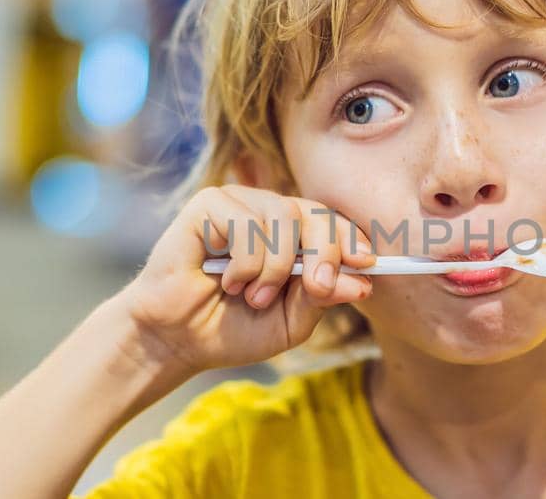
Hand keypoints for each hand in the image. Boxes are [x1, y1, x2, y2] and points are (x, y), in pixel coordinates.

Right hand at [113, 185, 374, 373]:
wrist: (178, 340)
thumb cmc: (232, 329)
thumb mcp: (290, 323)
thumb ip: (322, 298)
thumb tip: (363, 282)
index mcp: (292, 238)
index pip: (332, 225)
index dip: (352, 240)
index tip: (368, 263)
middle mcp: (268, 214)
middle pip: (316, 214)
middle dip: (326, 253)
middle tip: (316, 287)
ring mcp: (239, 205)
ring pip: (284, 217)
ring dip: (275, 267)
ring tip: (253, 296)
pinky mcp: (209, 204)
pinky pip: (247, 222)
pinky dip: (246, 262)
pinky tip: (228, 281)